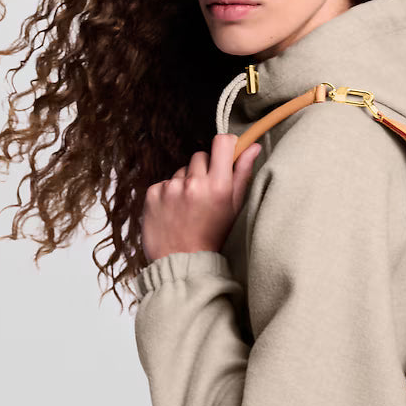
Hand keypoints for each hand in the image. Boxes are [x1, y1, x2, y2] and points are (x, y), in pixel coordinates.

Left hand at [141, 133, 262, 262]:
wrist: (181, 263)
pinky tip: (174, 211)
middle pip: (200, 155)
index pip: (222, 142)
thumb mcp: (234, 208)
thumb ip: (243, 174)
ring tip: (189, 207)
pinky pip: (164, 182)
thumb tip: (253, 146)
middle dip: (205, 169)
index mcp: (218, 185)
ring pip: (181, 170)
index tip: (226, 154)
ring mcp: (171, 188)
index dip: (226, 145)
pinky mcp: (152, 194)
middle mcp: (194, 183)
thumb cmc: (212, 237)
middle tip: (206, 194)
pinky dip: (169, 193)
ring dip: (186, 182)